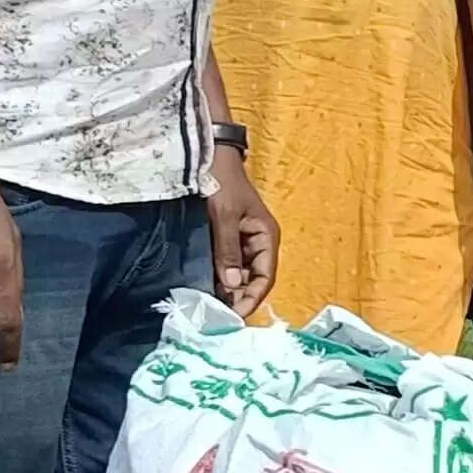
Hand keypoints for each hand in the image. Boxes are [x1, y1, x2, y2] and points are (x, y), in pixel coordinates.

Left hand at [208, 147, 277, 319]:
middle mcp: (258, 243)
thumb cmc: (221, 182)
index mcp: (267, 237)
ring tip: (210, 306)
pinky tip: (205, 288)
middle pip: (253, 280)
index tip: (234, 315)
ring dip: (227, 290)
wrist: (209, 156)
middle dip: (238, 298)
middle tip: (218, 316)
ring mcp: (242, 241)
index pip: (266, 278)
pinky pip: (227, 264)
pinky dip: (218, 278)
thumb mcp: (225, 216)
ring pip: (239, 274)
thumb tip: (232, 285)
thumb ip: (228, 250)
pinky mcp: (227, 238)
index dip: (252, 298)